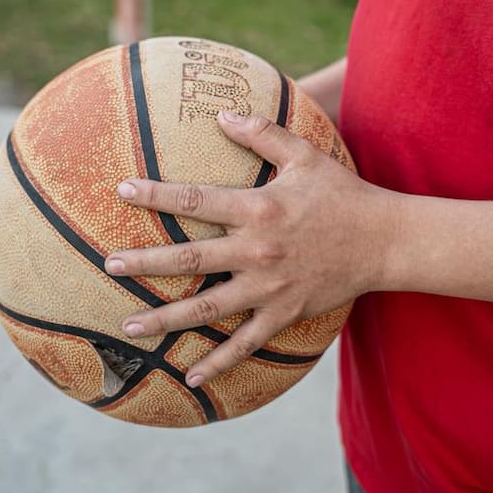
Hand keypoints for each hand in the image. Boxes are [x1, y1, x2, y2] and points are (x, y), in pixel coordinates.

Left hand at [105, 110, 391, 387]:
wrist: (384, 241)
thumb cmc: (341, 192)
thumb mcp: (304, 154)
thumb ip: (262, 133)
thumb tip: (221, 114)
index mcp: (258, 209)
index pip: (195, 200)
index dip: (156, 195)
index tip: (121, 190)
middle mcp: (257, 251)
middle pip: (189, 260)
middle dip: (145, 263)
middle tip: (109, 265)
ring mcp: (268, 288)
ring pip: (207, 308)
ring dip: (165, 318)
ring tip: (128, 326)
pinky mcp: (283, 313)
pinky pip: (245, 344)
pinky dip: (218, 363)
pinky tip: (190, 379)